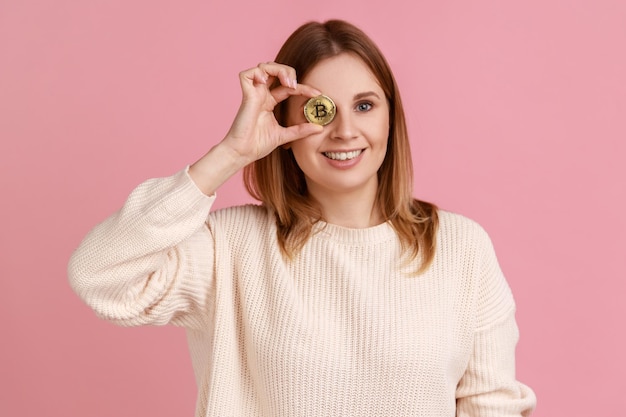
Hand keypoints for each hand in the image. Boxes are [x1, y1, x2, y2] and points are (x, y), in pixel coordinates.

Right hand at [188, 63, 322, 195]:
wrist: (243, 153)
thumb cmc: (257, 145)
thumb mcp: (285, 136)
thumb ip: (301, 130)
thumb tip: (319, 128)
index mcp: (269, 102)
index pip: (289, 87)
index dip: (304, 88)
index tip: (317, 94)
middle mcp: (261, 95)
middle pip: (275, 70)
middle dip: (288, 72)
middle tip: (296, 85)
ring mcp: (253, 94)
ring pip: (263, 67)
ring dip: (278, 69)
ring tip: (287, 83)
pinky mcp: (246, 96)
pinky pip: (246, 74)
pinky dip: (257, 73)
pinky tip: (266, 82)